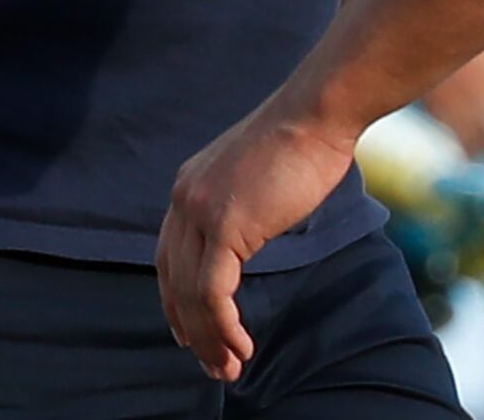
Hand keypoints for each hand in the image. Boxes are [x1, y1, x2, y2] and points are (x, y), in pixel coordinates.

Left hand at [159, 104, 359, 379]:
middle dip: (192, 329)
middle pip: (174, 280)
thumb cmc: (302, 142)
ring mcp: (200, 210)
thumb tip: (245, 241)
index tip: (188, 334)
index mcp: (188, 186)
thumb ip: (239, 208)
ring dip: (209, 338)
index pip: (169, 257)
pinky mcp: (224, 225)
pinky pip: (213, 291)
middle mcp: (184, 199)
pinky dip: (224, 326)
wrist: (315, 114)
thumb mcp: (255, 178)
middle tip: (211, 365)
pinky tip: (241, 346)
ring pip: (191, 294)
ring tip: (229, 369)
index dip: (176, 300)